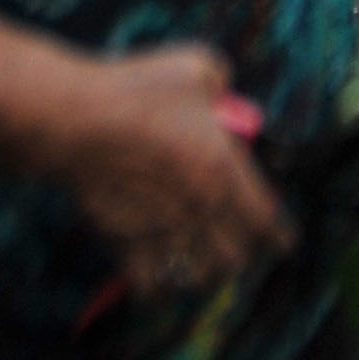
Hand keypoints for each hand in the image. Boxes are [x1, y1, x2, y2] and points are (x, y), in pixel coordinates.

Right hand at [59, 44, 287, 293]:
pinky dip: (158, 292)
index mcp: (224, 168)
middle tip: (239, 253)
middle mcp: (199, 207)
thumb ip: (220, 84)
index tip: (282, 246)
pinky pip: (150, 287)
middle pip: (236, 257)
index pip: (266, 217)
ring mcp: (161, 229)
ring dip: (203, 276)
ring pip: (198, 277)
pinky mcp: (124, 242)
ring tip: (203, 270)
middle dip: (241, 258)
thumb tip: (222, 96)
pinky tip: (160, 286)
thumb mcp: (198, 67)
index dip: (278, 237)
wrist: (76, 119)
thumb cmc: (137, 89)